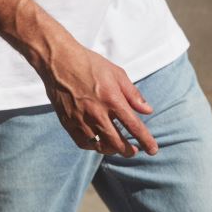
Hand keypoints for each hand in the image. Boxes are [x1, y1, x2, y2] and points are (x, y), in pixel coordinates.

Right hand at [36, 41, 157, 156]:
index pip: (134, 126)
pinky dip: (93, 146)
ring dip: (112, 150)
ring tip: (117, 147)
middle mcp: (97, 113)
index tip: (153, 150)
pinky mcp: (68, 122)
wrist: (59, 61)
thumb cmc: (89, 64)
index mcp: (112, 99)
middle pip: (117, 143)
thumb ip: (133, 94)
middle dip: (129, 151)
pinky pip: (83, 143)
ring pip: (100, 146)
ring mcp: (81, 119)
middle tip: (134, 151)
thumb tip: (147, 111)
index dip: (146, 141)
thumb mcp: (116, 73)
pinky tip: (98, 142)